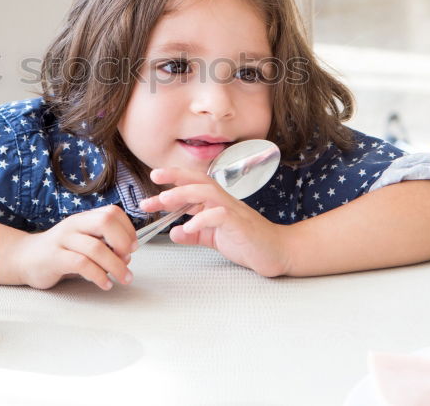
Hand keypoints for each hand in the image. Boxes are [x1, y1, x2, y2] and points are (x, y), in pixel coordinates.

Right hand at [12, 206, 136, 290]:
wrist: (24, 258)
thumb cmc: (59, 252)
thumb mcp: (82, 242)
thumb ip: (103, 245)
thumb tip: (127, 256)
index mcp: (83, 218)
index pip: (112, 212)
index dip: (128, 229)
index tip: (133, 247)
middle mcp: (74, 225)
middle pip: (105, 221)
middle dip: (122, 241)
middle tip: (127, 259)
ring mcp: (63, 240)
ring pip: (95, 247)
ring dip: (115, 265)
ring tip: (123, 278)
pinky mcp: (54, 258)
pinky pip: (81, 264)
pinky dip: (98, 276)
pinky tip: (105, 284)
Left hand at [139, 167, 289, 276]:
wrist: (277, 252)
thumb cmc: (249, 242)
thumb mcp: (214, 238)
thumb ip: (195, 234)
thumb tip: (174, 232)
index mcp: (216, 203)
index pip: (192, 186)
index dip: (172, 183)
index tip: (152, 186)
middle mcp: (224, 202)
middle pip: (198, 181)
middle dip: (175, 177)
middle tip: (154, 178)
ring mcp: (233, 211)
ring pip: (207, 193)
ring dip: (185, 194)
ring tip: (165, 200)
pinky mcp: (240, 224)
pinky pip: (220, 215)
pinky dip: (203, 219)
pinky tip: (189, 227)